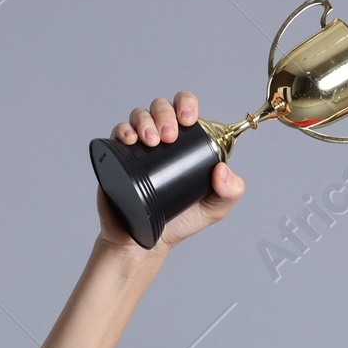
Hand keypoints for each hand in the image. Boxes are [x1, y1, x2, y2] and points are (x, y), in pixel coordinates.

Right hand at [97, 90, 244, 248]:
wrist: (147, 243)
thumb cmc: (180, 223)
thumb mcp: (213, 208)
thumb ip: (229, 192)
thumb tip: (223, 170)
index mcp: (185, 142)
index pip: (184, 109)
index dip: (186, 105)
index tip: (188, 120)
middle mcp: (160, 138)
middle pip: (160, 107)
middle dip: (165, 114)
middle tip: (169, 136)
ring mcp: (138, 146)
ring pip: (139, 115)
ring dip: (145, 120)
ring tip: (151, 141)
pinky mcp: (117, 156)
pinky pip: (118, 132)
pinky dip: (123, 130)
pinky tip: (130, 140)